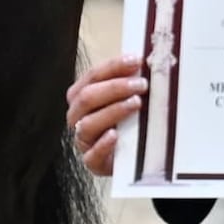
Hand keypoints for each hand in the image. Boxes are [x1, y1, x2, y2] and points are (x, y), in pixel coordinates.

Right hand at [65, 52, 144, 176]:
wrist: (129, 157)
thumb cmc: (126, 123)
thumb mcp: (126, 99)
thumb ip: (129, 82)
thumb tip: (145, 62)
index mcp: (81, 96)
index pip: (92, 76)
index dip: (113, 67)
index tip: (136, 60)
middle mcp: (77, 117)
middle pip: (87, 97)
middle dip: (115, 88)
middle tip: (141, 84)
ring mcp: (83, 140)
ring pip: (88, 123)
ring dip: (113, 110)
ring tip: (137, 103)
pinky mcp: (92, 162)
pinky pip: (92, 154)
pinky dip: (103, 144)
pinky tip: (116, 135)